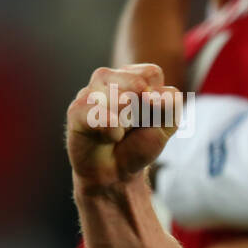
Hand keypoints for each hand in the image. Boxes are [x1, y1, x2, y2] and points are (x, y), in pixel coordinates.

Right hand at [67, 64, 181, 193]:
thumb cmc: (139, 144)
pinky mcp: (77, 111)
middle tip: (135, 127)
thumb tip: (152, 95)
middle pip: (137, 83)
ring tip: (122, 133)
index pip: (152, 73)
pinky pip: (96, 111)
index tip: (152, 116)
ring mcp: (90, 93)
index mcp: (132, 77)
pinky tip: (114, 136)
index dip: (159, 98)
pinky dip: (111, 126)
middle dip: (144, 111)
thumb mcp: (166, 125)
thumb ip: (170, 104)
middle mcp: (109, 79)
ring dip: (129, 120)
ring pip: (118, 96)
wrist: (116, 173)